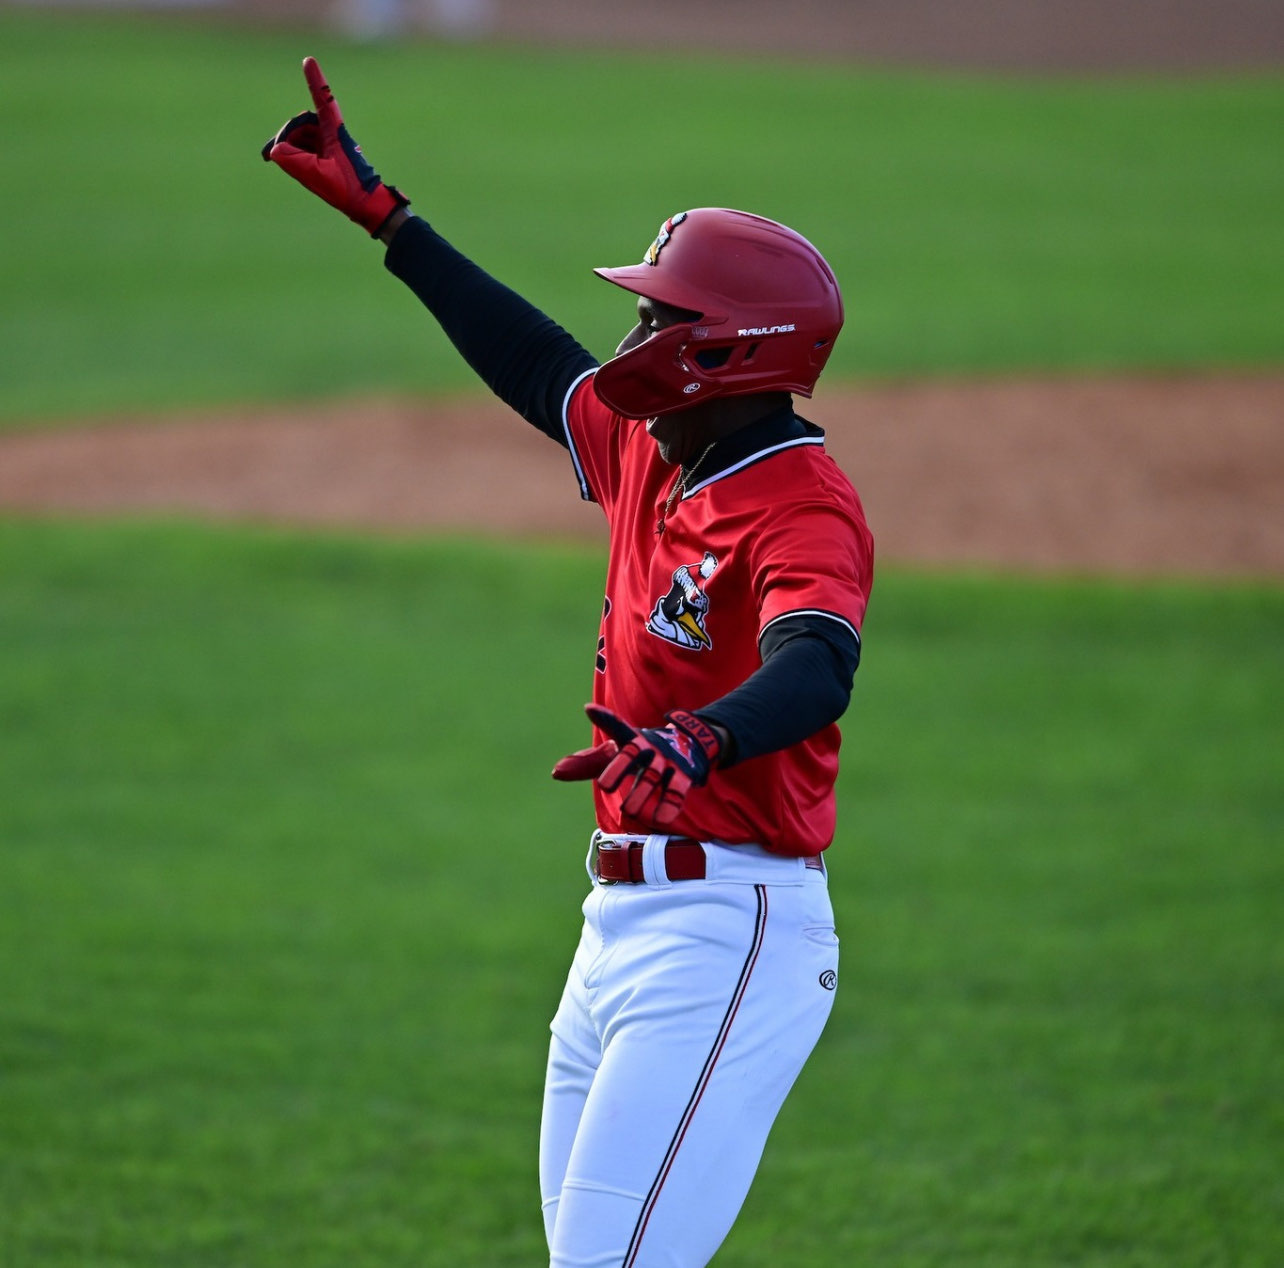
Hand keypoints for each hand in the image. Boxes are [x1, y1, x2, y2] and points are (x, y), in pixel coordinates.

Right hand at [262, 56, 408, 236]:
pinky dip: (291, 152)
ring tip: (274, 159)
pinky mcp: (326, 155)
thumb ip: (293, 161)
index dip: (315, 81)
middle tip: (273, 154)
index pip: (322, 101)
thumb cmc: (350, 189)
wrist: (368, 206)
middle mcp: (331, 133)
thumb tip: (277, 150)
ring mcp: (328, 144)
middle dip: (286, 135)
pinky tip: (276, 158)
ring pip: (301, 136)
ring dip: (287, 146)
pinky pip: (303, 147)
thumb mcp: (318, 175)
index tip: (308, 61)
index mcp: (334, 132)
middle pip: (302, 123)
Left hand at [552, 704, 722, 828]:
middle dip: (620, 770)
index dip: (604, 718)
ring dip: (642, 794)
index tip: (590, 710)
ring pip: (653, 778)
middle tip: (605, 785)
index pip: (617, 728)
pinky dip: (668, 805)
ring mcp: (668, 762)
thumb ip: (588, 764)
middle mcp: (649, 748)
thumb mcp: (618, 754)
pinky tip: (659, 819)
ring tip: (631, 811)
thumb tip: (555, 772)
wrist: (691, 745)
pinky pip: (677, 792)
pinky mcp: (684, 777)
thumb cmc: (643, 753)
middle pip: (633, 757)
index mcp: (632, 740)